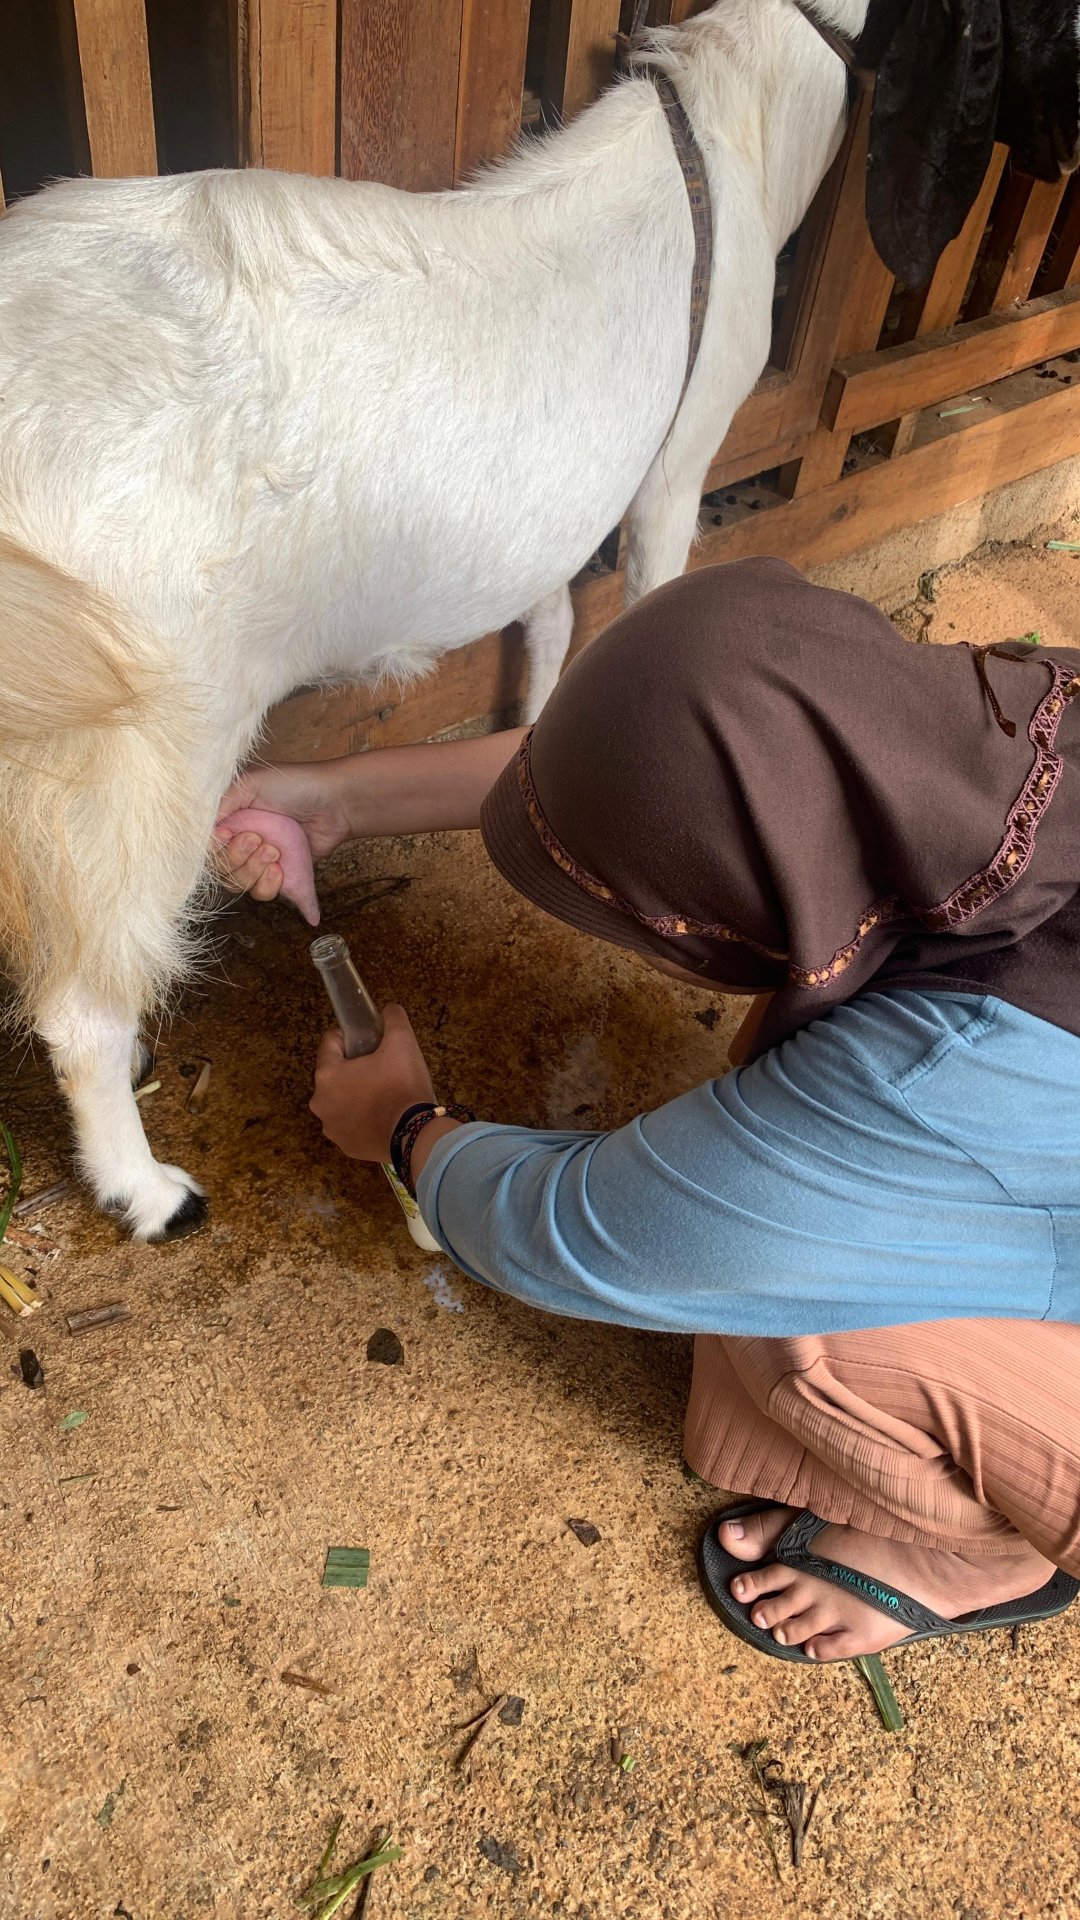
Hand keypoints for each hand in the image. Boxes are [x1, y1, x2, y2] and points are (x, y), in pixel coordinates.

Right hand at [213, 759, 354, 903]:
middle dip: (238, 858)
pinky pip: (262, 893)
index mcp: (228, 818)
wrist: (334, 802)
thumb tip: (203, 834)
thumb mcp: (249, 782)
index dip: (216, 848)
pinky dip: (269, 885)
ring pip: (239, 884)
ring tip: (275, 852)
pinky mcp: (280, 875)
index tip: (231, 834)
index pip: (205, 848)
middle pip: (220, 869)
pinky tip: (281, 869)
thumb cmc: (294, 784)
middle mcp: (240, 840)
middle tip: (260, 839)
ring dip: (254, 871)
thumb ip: (219, 804)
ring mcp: (259, 859)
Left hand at [310, 1005, 434, 1161]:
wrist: (415, 1134)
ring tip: (385, 1095)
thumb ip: (392, 1018)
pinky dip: (363, 1119)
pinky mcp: (346, 1146)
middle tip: (383, 1069)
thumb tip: (389, 1010)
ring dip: (357, 1095)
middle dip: (355, 1069)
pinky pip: (351, 1124)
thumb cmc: (402, 1085)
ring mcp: (332, 1128)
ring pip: (341, 1101)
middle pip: (335, 1074)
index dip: (351, 1036)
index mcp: (327, 1074)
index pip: (330, 1041)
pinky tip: (383, 1116)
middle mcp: (320, 1102)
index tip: (372, 1042)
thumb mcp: (402, 1042)